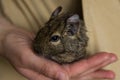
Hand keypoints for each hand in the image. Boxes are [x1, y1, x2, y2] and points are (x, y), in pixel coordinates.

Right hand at [1, 28, 116, 79]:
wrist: (10, 39)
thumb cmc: (14, 48)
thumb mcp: (26, 58)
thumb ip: (43, 68)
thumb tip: (64, 78)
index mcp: (45, 77)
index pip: (71, 73)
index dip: (88, 67)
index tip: (103, 60)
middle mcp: (52, 73)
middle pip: (78, 73)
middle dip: (96, 68)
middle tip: (112, 62)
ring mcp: (54, 65)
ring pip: (77, 68)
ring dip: (93, 66)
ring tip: (108, 66)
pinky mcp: (55, 57)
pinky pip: (72, 60)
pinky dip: (83, 60)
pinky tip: (92, 61)